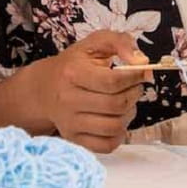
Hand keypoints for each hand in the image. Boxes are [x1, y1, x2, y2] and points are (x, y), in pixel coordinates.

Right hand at [32, 31, 149, 152]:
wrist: (44, 89)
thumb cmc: (74, 65)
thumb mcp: (94, 43)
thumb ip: (121, 42)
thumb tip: (141, 62)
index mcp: (73, 73)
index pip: (113, 81)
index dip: (135, 77)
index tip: (141, 71)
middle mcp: (68, 100)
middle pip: (116, 105)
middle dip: (134, 94)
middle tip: (134, 86)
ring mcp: (70, 123)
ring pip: (114, 127)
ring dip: (129, 114)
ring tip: (125, 102)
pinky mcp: (74, 139)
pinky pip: (107, 145)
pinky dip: (119, 134)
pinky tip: (117, 119)